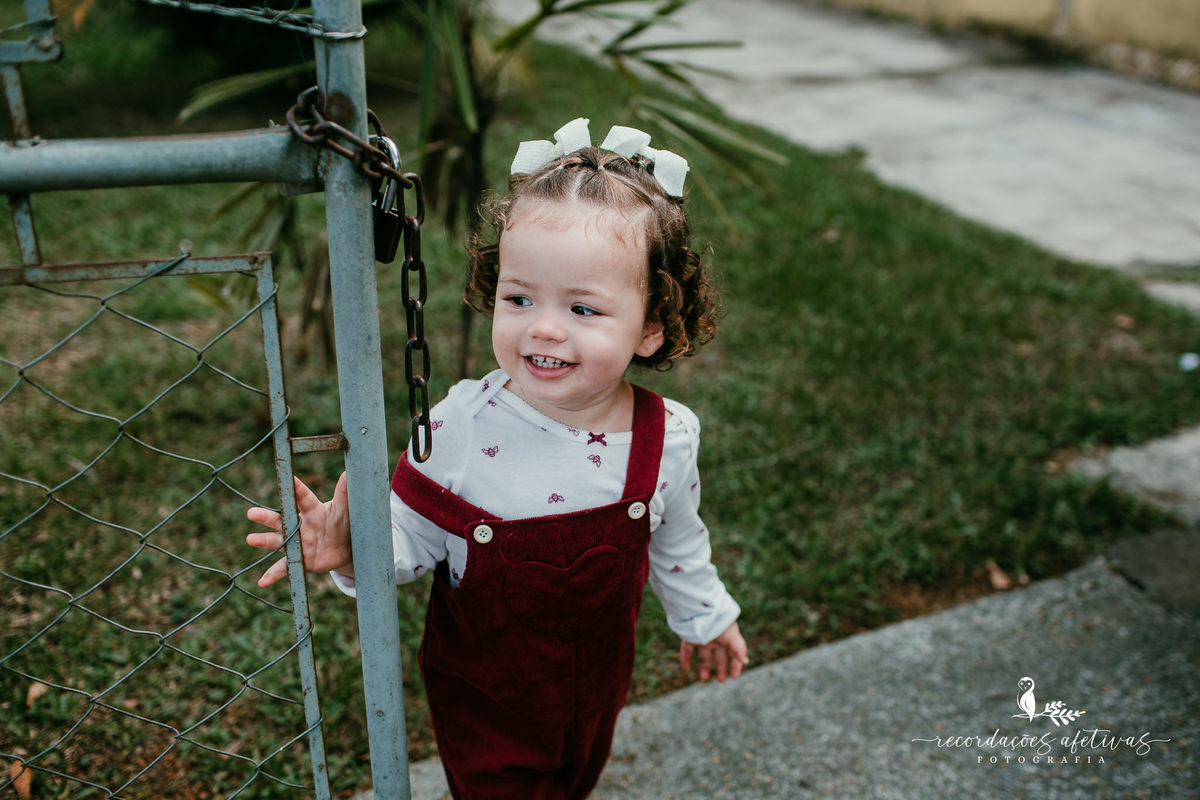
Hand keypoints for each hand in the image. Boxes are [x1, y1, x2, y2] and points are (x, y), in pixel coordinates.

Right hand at [245, 473, 352, 587]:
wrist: (345, 548)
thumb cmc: (342, 523)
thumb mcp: (344, 509)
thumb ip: (344, 492)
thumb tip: (350, 472)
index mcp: (311, 510)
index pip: (302, 498)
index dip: (296, 489)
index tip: (287, 478)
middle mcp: (299, 525)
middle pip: (280, 519)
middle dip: (266, 517)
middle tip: (251, 513)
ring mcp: (296, 543)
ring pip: (277, 541)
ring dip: (264, 541)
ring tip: (250, 539)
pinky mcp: (298, 560)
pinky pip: (282, 568)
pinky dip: (272, 574)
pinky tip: (262, 582)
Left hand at [679, 621, 748, 682]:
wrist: (701, 608)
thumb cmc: (720, 621)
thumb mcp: (732, 635)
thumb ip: (739, 648)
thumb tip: (746, 661)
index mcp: (727, 638)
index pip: (734, 654)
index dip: (735, 665)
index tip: (734, 676)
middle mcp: (716, 639)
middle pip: (719, 656)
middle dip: (721, 668)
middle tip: (721, 680)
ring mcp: (702, 638)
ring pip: (704, 655)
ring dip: (704, 666)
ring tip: (703, 678)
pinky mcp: (690, 637)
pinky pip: (687, 649)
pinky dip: (685, 658)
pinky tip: (686, 668)